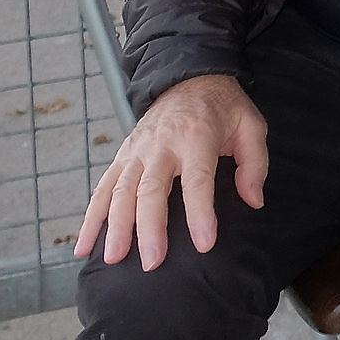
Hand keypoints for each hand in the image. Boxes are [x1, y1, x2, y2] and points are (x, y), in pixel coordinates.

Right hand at [76, 75, 267, 270]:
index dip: (200, 212)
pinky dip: (91, 217)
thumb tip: (254, 199)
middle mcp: (163, 144)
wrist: (190, 77)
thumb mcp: (250, 124)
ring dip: (116, 226)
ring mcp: (138, 150)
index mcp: (198, 136)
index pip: (198, 180)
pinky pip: (103, 187)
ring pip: (121, 190)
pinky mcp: (122, 156)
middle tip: (153, 261)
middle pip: (152, 189)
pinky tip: (85, 245)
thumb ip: (255, 162)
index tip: (204, 243)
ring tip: (114, 258)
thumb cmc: (223, 108)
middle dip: (150, 228)